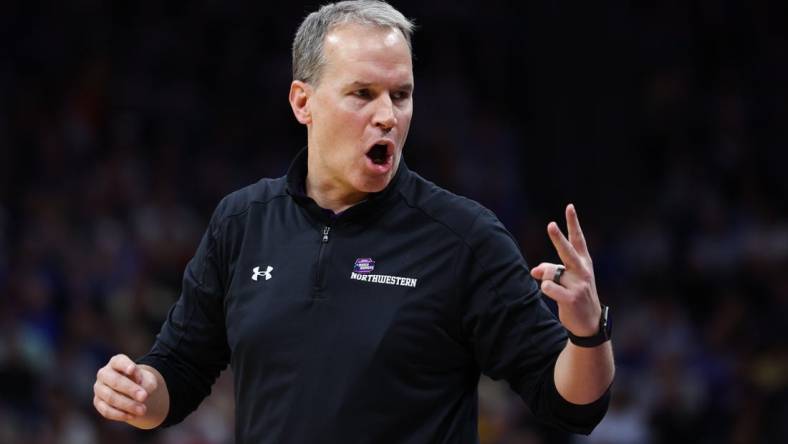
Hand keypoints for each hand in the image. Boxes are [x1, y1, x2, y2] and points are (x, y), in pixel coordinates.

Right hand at [93, 354, 157, 422]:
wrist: (132, 392)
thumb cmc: (140, 382)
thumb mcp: (148, 380)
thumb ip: (147, 383)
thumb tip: (141, 394)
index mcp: (116, 362)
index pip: (119, 361)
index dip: (125, 365)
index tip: (132, 369)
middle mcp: (104, 373)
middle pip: (115, 380)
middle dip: (130, 389)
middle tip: (144, 397)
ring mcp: (99, 388)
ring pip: (110, 397)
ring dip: (127, 405)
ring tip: (142, 410)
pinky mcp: (97, 402)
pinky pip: (106, 410)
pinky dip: (120, 414)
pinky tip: (132, 416)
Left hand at [530, 204, 601, 336]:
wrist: (590, 322)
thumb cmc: (576, 295)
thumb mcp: (568, 280)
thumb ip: (550, 270)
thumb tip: (533, 270)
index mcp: (583, 262)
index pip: (578, 238)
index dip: (573, 222)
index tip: (569, 207)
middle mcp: (583, 270)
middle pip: (567, 250)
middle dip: (558, 238)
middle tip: (550, 225)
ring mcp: (579, 284)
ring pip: (551, 273)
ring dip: (547, 279)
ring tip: (556, 290)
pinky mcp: (572, 298)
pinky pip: (548, 287)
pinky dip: (546, 289)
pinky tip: (556, 296)